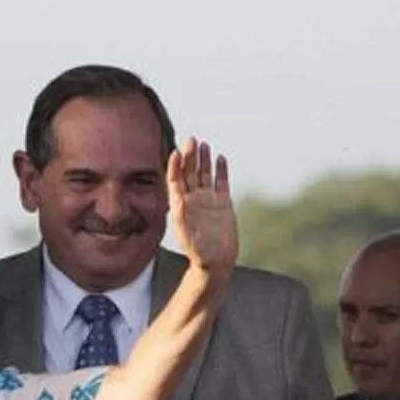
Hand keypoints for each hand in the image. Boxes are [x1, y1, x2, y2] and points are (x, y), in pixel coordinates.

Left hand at [167, 137, 237, 277]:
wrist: (215, 260)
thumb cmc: (197, 250)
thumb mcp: (185, 232)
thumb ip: (181, 216)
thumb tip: (177, 201)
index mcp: (180, 204)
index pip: (175, 180)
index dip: (175, 166)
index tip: (175, 152)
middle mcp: (193, 199)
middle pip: (190, 173)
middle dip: (190, 157)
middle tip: (190, 139)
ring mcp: (208, 200)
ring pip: (205, 175)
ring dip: (204, 160)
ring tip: (203, 144)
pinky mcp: (223, 203)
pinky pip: (221, 183)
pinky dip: (221, 170)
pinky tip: (220, 158)